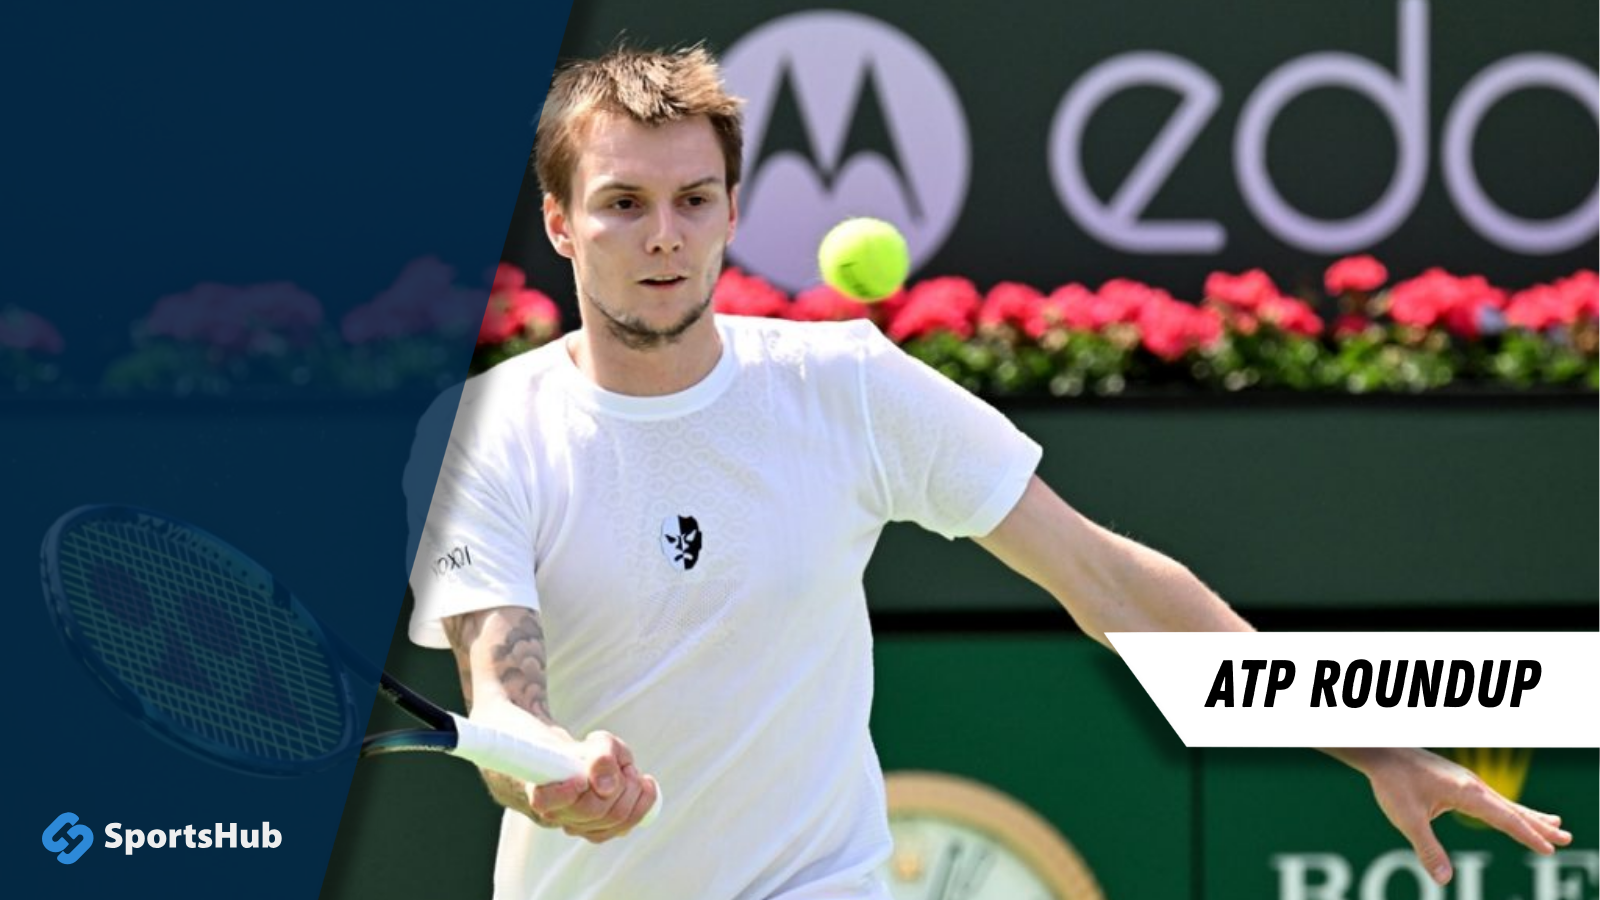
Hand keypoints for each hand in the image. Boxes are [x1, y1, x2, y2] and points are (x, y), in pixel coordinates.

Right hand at [526, 731, 658, 842]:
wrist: (588, 766)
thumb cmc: (589, 754)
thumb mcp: (598, 744)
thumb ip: (602, 758)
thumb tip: (606, 787)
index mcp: (543, 790)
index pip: (544, 801)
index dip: (564, 793)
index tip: (581, 779)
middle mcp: (557, 816)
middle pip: (592, 809)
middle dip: (618, 784)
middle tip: (624, 767)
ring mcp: (578, 828)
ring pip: (614, 819)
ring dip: (633, 791)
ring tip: (631, 772)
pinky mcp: (599, 834)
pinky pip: (625, 826)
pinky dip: (643, 803)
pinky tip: (645, 785)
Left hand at [1348, 748, 1571, 884]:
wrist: (1379, 751)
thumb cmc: (1392, 782)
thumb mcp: (1407, 819)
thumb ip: (1428, 849)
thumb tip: (1444, 880)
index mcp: (1467, 793)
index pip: (1506, 819)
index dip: (1529, 835)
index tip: (1550, 849)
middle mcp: (1473, 785)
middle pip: (1513, 808)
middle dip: (1539, 825)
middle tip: (1566, 838)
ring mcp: (1466, 781)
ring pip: (1505, 802)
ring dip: (1529, 815)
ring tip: (1554, 824)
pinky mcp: (1457, 780)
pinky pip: (1491, 798)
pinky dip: (1509, 807)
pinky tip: (1510, 813)